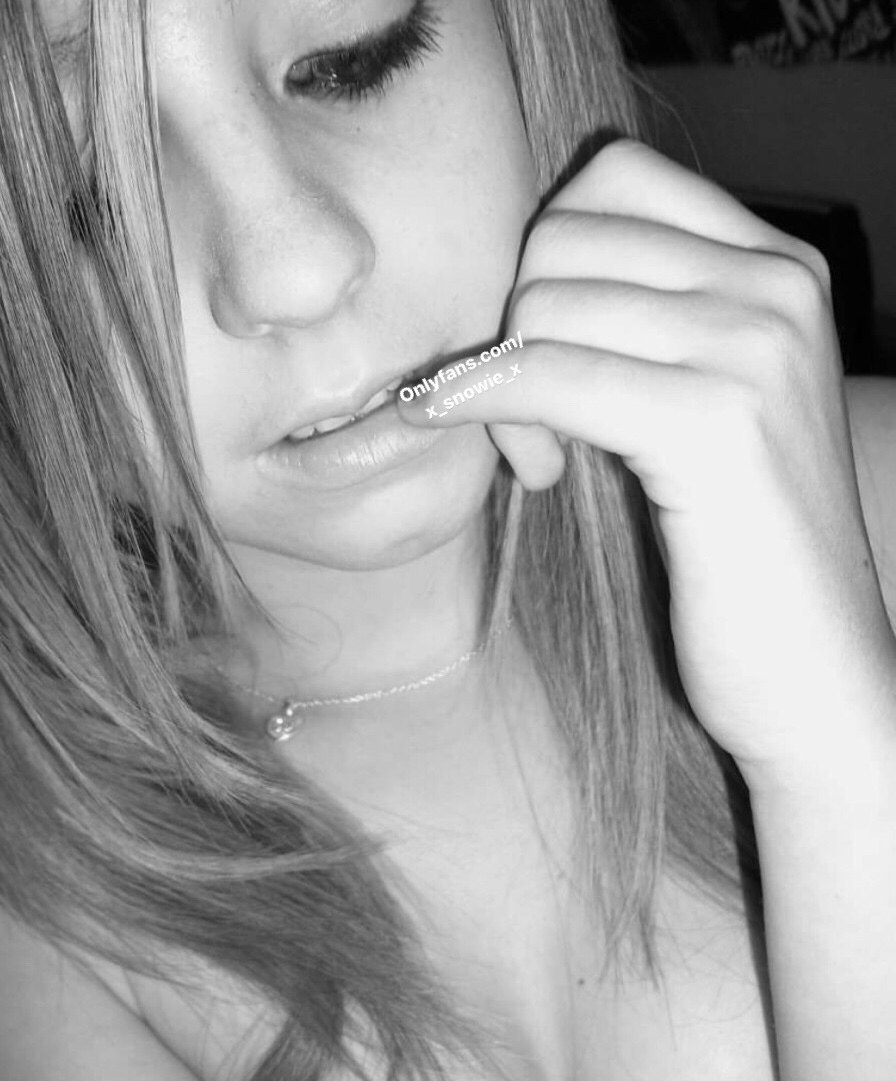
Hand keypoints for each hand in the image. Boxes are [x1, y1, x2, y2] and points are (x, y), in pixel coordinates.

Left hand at [399, 139, 895, 791]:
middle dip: (513, 326)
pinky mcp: (714, 425)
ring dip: (504, 386)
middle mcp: (778, 286)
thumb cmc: (739, 557)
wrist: (816, 676)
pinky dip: (491, 407)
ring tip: (540, 460)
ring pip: (545, 301)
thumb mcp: (697, 409)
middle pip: (563, 235)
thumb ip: (635, 331)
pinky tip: (519, 464)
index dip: (546, 262)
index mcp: (779, 267)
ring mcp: (755, 348)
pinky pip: (548, 375)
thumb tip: (510, 289)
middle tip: (525, 426)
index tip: (544, 357)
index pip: (610, 179)